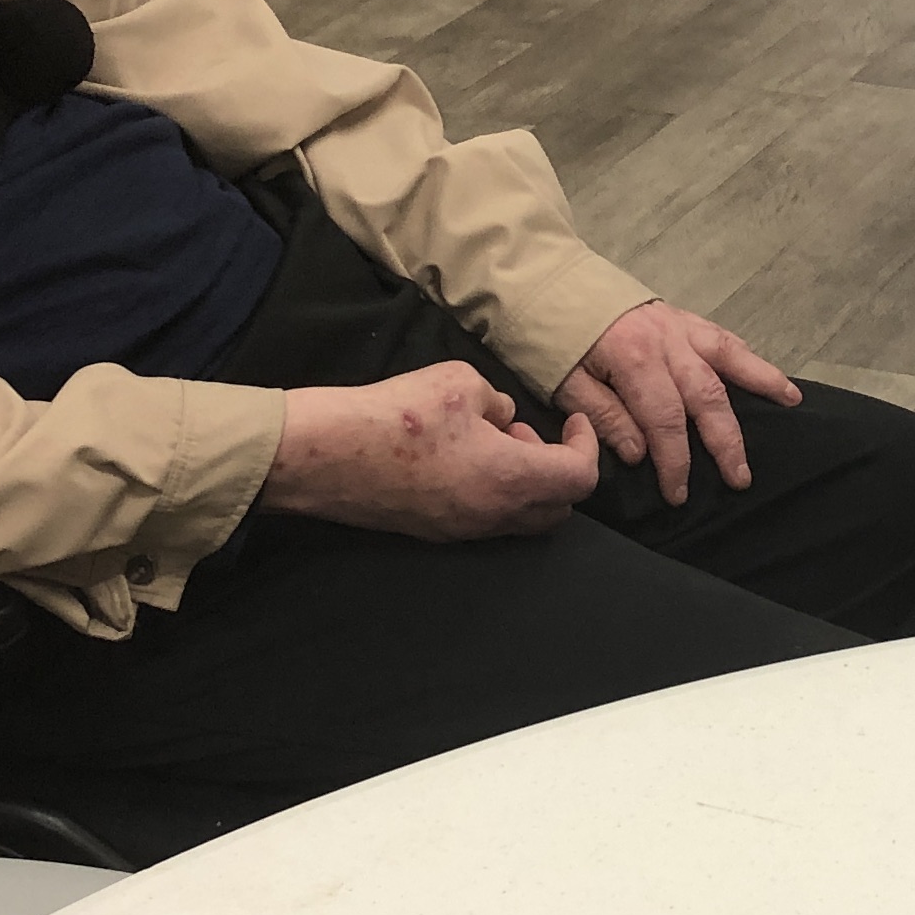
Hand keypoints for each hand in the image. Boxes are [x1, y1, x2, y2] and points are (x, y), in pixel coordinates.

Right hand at [259, 363, 598, 538]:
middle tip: (526, 435)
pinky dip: (492, 492)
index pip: (581, 478)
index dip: (587, 446)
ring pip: (521, 519)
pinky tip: (458, 456)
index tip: (574, 422)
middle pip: (558, 509)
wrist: (327, 457)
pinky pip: (486, 520)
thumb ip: (496, 399)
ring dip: (522, 483)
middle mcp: (494, 516)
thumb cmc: (396, 415)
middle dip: (557, 470)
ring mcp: (463, 531)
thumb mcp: (460, 382)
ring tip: (489, 440)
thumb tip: (502, 415)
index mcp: (512, 480)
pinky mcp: (435, 532)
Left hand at [554, 300, 801, 504]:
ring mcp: (680, 326)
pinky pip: (724, 338)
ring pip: (729, 359)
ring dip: (763, 382)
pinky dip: (749, 356)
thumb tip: (641, 453)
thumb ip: (606, 417)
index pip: (665, 422)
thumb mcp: (563, 383)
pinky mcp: (684, 317)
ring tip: (791, 403)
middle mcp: (667, 342)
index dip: (675, 461)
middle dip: (725, 442)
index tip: (679, 493)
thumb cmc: (551, 338)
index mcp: (634, 361)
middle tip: (739, 478)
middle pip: (707, 398)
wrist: (549, 281)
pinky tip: (769, 372)